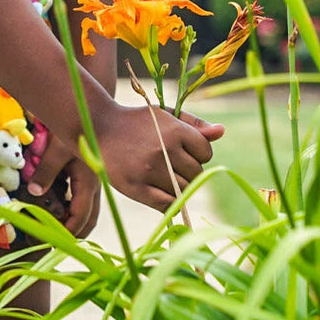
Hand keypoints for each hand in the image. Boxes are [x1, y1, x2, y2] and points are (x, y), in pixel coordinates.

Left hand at [24, 136, 100, 240]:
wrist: (90, 112)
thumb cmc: (75, 128)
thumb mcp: (56, 150)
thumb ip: (45, 172)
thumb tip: (34, 191)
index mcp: (89, 182)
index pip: (81, 216)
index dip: (68, 231)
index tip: (54, 241)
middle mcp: (94, 185)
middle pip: (89, 219)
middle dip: (74, 233)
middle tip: (54, 242)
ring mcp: (94, 180)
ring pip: (88, 209)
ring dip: (74, 221)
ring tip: (55, 229)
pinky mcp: (90, 174)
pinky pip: (83, 197)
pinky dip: (72, 207)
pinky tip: (58, 205)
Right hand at [96, 103, 224, 213]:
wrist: (98, 128)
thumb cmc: (136, 121)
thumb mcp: (165, 115)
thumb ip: (194, 123)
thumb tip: (221, 131)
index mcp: (174, 130)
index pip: (206, 152)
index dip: (198, 153)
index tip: (185, 151)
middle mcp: (164, 150)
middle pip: (196, 173)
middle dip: (188, 170)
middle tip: (172, 164)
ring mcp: (149, 170)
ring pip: (183, 189)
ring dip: (179, 186)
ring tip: (164, 176)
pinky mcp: (135, 188)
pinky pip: (167, 204)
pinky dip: (170, 201)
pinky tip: (160, 191)